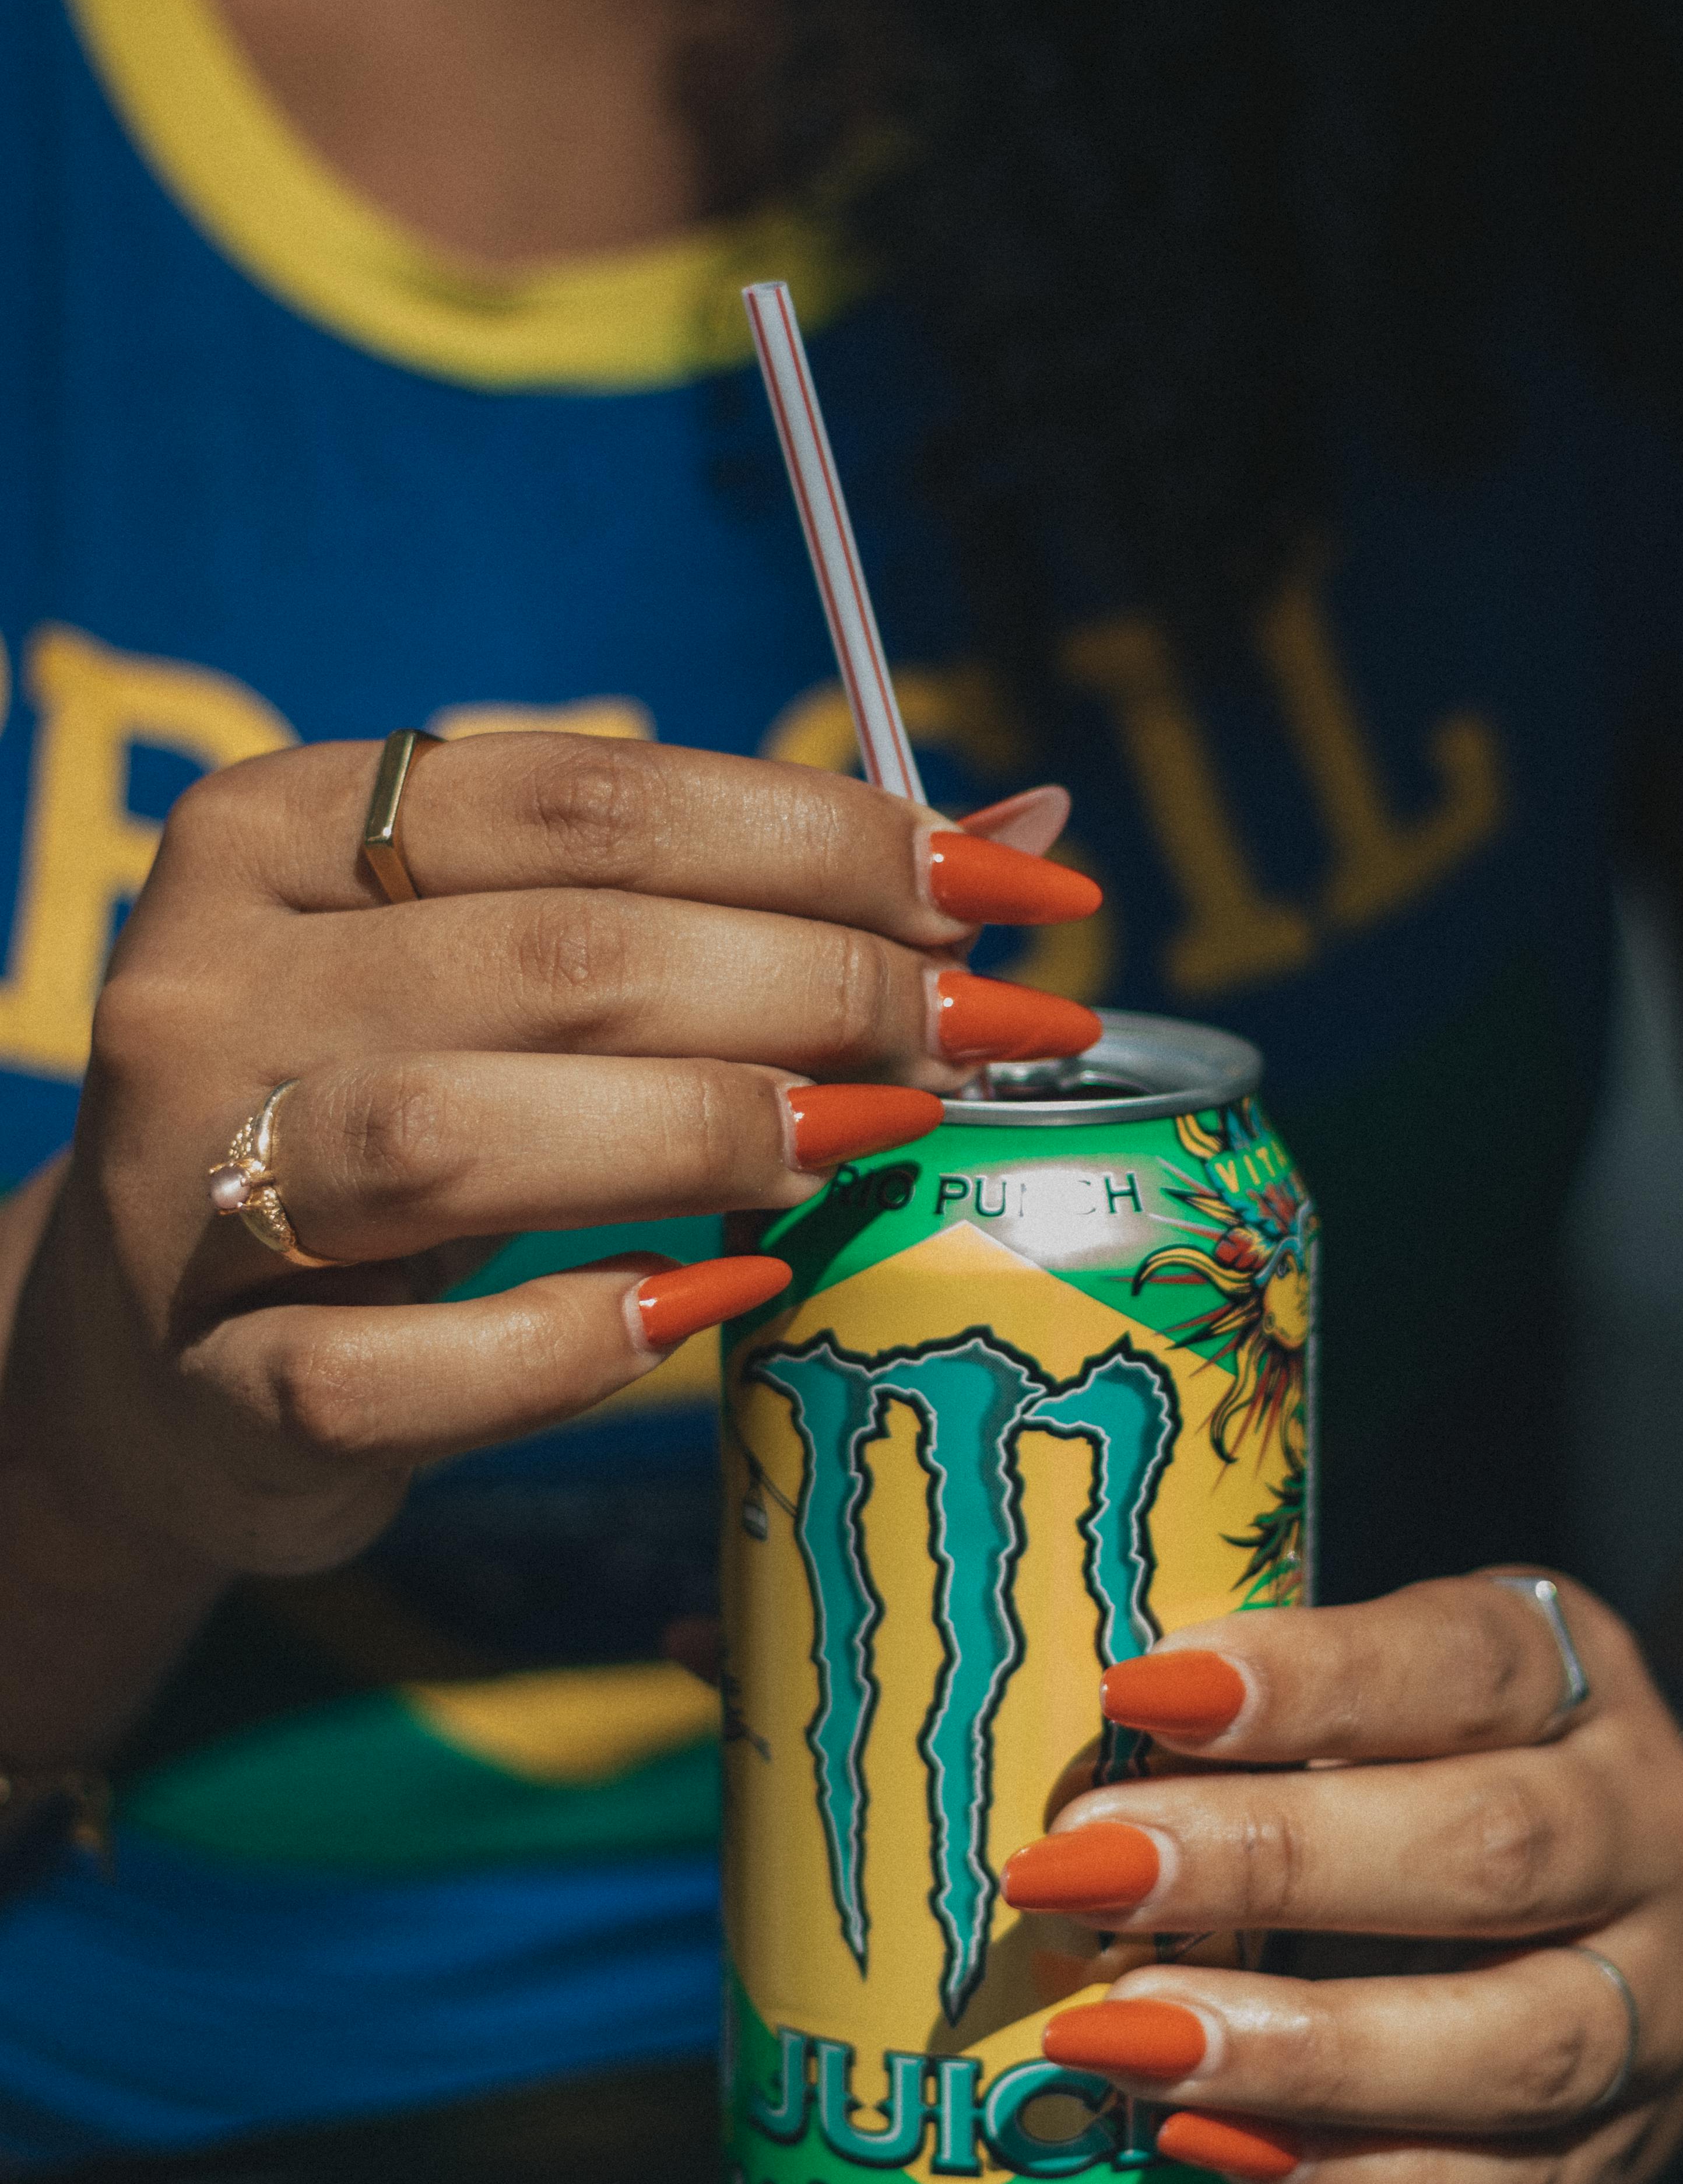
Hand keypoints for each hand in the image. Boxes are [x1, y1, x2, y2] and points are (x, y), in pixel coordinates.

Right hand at [0, 737, 1096, 1756]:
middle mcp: (206, 987)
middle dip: (812, 988)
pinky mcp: (214, 1385)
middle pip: (551, 961)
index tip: (1013, 892)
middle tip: (975, 1035)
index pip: (589, 798)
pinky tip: (723, 1297)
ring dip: (706, 1132)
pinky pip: (408, 1366)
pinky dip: (583, 1338)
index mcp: (280, 830)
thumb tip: (1026, 832)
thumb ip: (729, 894)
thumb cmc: (393, 1108)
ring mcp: (184, 1191)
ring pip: (454, 1138)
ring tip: (871, 1140)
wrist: (155, 1345)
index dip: (826, 838)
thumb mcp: (514, 964)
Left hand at [1005, 1571, 1682, 2183]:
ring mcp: (1663, 2008)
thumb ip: (1280, 1718)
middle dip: (1274, 1865)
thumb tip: (1083, 1770)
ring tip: (1124, 2037)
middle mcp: (1647, 1833)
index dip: (1307, 1680)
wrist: (1641, 1907)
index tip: (1142, 1691)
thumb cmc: (1453, 1768)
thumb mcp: (1400, 1686)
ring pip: (1513, 2042)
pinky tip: (1207, 2145)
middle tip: (1090, 1871)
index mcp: (1578, 1677)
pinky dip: (1346, 2177)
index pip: (1459, 1665)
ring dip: (1301, 2048)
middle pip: (1490, 1850)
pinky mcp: (1627, 2156)